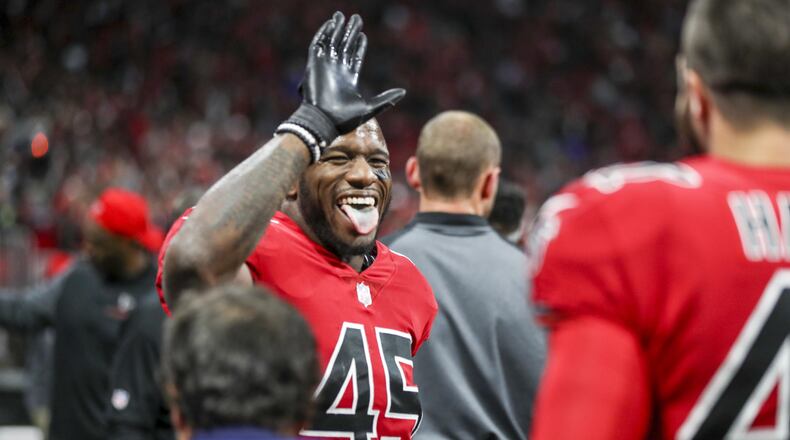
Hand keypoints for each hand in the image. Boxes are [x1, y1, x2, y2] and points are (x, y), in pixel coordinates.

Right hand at [277, 12, 405, 161]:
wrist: (324, 122)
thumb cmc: (345, 119)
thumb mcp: (370, 108)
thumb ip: (386, 99)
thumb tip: (403, 92)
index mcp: (349, 80)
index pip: (355, 57)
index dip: (359, 46)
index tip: (363, 35)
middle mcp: (336, 71)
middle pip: (344, 46)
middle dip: (350, 32)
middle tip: (356, 18)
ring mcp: (325, 67)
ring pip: (331, 43)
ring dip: (336, 29)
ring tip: (341, 15)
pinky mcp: (314, 65)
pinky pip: (317, 45)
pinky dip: (323, 33)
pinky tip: (330, 23)